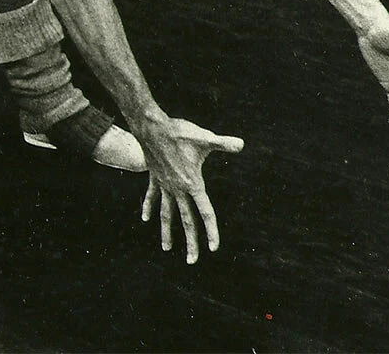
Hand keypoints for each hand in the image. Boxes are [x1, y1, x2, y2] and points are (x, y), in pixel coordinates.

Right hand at [133, 115, 244, 264]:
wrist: (151, 127)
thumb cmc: (178, 132)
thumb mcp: (203, 138)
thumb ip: (222, 143)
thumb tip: (241, 144)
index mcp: (192, 184)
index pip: (205, 212)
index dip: (211, 231)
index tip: (214, 248)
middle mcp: (177, 189)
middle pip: (186, 220)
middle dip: (190, 242)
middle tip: (192, 261)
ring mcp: (164, 184)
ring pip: (166, 213)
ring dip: (167, 231)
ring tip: (167, 249)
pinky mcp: (155, 177)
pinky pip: (152, 196)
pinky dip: (149, 207)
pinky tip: (146, 219)